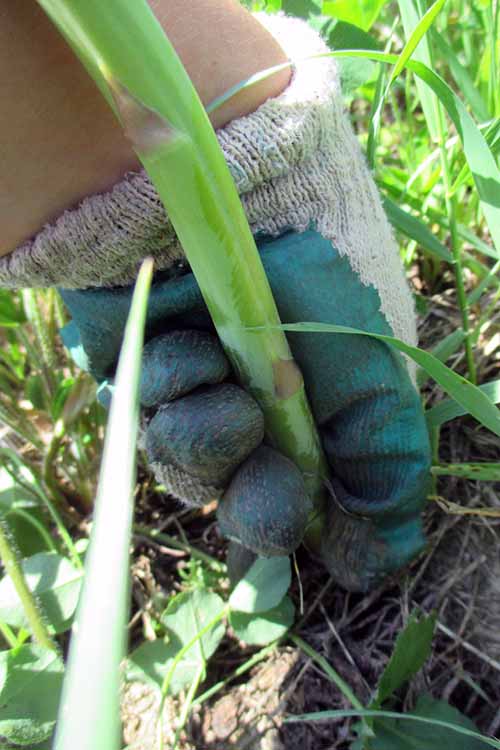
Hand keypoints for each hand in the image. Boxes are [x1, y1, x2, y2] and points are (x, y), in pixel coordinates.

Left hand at [60, 227, 430, 590]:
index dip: (302, 526)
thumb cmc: (321, 276)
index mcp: (317, 422)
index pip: (306, 507)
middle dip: (256, 501)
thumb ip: (384, 469)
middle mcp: (258, 415)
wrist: (240, 185)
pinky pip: (146, 418)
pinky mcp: (145, 373)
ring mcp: (200, 394)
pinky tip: (189, 342)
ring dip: (210, 435)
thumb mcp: (375, 376)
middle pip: (242, 507)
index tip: (312, 528)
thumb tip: (376, 562)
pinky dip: (173, 387)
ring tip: (221, 376)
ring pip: (190, 471)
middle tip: (266, 458)